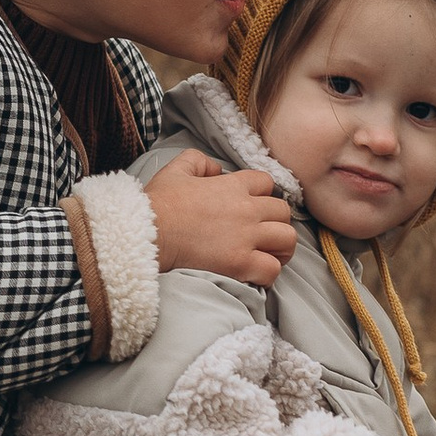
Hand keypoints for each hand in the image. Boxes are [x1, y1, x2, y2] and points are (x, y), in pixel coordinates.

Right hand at [147, 153, 298, 287]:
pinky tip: (254, 273)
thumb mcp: (176, 169)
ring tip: (268, 254)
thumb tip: (216, 170)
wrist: (148, 234)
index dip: (262, 194)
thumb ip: (199, 161)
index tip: (253, 207)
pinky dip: (267, 273)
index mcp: (233, 185)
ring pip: (287, 239)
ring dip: (280, 247)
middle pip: (283, 212)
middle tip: (264, 233)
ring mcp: (246, 237)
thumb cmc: (157, 205)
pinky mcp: (240, 263)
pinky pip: (272, 269)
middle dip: (276, 222)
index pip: (267, 183)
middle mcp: (246, 209)